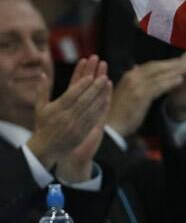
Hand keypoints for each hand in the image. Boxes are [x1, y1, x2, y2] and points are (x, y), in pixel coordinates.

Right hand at [26, 56, 111, 173]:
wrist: (46, 149)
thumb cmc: (43, 125)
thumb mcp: (40, 108)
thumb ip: (42, 91)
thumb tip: (42, 74)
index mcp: (56, 110)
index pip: (71, 96)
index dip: (81, 86)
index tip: (90, 76)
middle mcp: (66, 118)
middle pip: (83, 101)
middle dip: (94, 88)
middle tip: (103, 77)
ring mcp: (75, 126)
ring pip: (91, 109)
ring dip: (101, 96)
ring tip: (108, 84)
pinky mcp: (82, 133)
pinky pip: (94, 119)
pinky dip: (101, 108)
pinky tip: (107, 98)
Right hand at [107, 57, 185, 137]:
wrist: (111, 126)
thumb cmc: (120, 111)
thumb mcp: (126, 91)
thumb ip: (134, 80)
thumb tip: (137, 67)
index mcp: (129, 75)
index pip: (151, 65)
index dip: (166, 62)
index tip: (179, 61)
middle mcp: (132, 76)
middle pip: (157, 66)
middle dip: (173, 63)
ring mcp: (136, 85)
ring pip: (159, 74)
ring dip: (175, 70)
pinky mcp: (141, 95)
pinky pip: (159, 86)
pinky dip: (170, 82)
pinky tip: (180, 80)